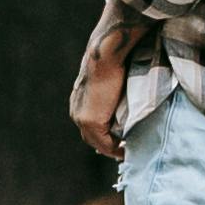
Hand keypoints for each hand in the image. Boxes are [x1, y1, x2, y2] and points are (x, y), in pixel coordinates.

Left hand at [71, 11, 129, 160]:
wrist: (107, 53)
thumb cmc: (113, 60)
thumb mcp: (110, 78)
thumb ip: (112, 92)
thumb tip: (126, 95)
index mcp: (79, 101)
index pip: (90, 125)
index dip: (105, 135)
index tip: (120, 139)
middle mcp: (76, 111)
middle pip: (91, 137)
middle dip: (108, 145)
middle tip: (125, 150)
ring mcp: (81, 119)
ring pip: (98, 143)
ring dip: (113, 149)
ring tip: (129, 151)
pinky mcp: (91, 122)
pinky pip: (105, 144)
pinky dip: (116, 149)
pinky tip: (127, 150)